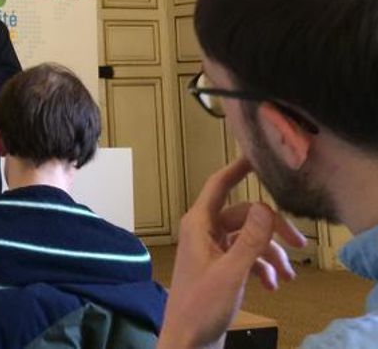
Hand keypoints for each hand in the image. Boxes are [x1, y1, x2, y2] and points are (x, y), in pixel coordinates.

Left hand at [157, 158, 305, 348]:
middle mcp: (203, 232)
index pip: (218, 186)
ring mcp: (211, 250)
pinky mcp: (220, 267)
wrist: (187, 340)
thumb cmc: (200, 306)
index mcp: (198, 225)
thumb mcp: (231, 272)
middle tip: (300, 246)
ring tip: (288, 277)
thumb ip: (249, 240)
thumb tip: (266, 208)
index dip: (236, 169)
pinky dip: (263, 268)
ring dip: (271, 255)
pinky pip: (246, 256)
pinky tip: (273, 286)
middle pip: (244, 215)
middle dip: (272, 229)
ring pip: (249, 238)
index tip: (257, 156)